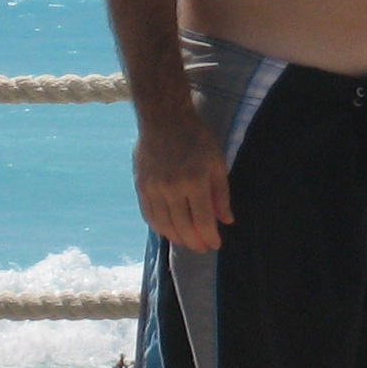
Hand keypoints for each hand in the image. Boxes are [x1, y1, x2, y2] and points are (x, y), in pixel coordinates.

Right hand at [134, 110, 231, 252]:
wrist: (164, 119)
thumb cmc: (197, 138)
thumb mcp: (217, 162)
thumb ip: (221, 194)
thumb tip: (226, 221)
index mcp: (195, 181)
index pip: (203, 220)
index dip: (209, 237)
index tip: (215, 245)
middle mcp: (172, 189)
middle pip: (182, 227)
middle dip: (194, 242)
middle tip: (202, 248)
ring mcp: (153, 189)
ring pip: (164, 225)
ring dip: (176, 238)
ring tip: (187, 242)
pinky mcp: (140, 187)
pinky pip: (149, 215)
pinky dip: (159, 228)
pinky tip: (168, 231)